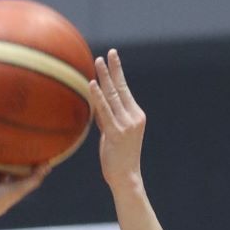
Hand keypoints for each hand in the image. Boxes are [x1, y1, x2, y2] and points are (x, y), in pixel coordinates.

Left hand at [90, 49, 145, 189]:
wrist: (126, 177)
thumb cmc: (117, 157)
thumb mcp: (112, 133)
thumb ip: (106, 117)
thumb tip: (96, 103)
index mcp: (136, 116)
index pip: (125, 90)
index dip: (118, 73)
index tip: (112, 57)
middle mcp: (134, 117)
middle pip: (121, 89)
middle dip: (114, 69)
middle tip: (108, 52)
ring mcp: (126, 125)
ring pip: (113, 96)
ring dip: (105, 77)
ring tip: (98, 61)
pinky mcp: (116, 133)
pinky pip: (105, 111)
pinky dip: (98, 97)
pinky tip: (92, 84)